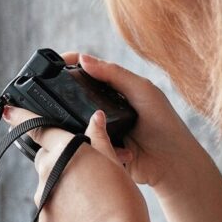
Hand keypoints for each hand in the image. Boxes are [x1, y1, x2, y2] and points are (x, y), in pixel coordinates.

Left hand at [3, 106, 154, 221]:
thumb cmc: (122, 205)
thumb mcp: (115, 165)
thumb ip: (100, 140)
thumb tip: (95, 120)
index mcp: (66, 151)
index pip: (39, 128)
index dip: (22, 117)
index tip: (10, 112)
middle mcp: (47, 172)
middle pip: (45, 157)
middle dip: (58, 158)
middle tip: (84, 171)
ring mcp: (42, 198)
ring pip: (48, 183)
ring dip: (61, 185)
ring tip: (91, 199)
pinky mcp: (43, 221)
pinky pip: (50, 207)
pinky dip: (63, 208)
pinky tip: (84, 216)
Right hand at [62, 52, 202, 194]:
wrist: (171, 163)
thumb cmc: (164, 124)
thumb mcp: (142, 90)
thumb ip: (114, 74)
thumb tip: (83, 59)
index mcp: (115, 88)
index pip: (86, 71)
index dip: (68, 64)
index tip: (52, 64)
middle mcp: (104, 107)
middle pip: (74, 96)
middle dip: (64, 95)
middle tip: (50, 95)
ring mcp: (100, 128)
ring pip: (73, 121)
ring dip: (75, 122)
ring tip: (79, 123)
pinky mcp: (98, 149)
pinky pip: (82, 144)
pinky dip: (87, 142)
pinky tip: (96, 143)